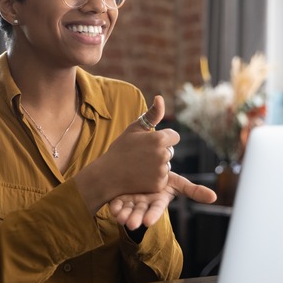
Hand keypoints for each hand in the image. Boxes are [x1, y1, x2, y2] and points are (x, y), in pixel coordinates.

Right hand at [74, 95, 178, 213]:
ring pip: (166, 165)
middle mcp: (163, 154)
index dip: (164, 138)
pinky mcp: (159, 184)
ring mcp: (161, 171)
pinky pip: (163, 178)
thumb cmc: (120, 149)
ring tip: (139, 165)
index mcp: (159, 139)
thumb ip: (152, 114)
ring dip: (157, 165)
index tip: (150, 142)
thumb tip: (160, 97)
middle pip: (171, 151)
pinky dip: (154, 178)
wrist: (107, 175)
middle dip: (160, 151)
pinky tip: (140, 175)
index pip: (174, 136)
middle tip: (141, 155)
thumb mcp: (134, 129)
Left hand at [109, 172, 216, 229]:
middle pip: (140, 212)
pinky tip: (113, 208)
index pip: (157, 209)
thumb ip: (194, 190)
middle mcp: (145, 203)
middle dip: (136, 218)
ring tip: (120, 218)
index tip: (148, 223)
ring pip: (128, 210)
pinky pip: (117, 203)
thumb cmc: (163, 178)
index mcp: (158, 200)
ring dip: (124, 215)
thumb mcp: (177, 182)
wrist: (144, 169)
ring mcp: (132, 201)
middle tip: (131, 224)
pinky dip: (115, 206)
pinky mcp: (121, 198)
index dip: (153, 215)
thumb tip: (214, 197)